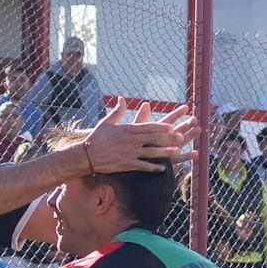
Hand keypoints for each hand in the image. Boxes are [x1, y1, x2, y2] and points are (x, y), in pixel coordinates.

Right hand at [82, 102, 197, 174]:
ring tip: (176, 152)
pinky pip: (143, 166)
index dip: (162, 127)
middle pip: (153, 138)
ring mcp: (129, 153)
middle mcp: (130, 140)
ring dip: (165, 152)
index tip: (172, 126)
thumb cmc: (96, 138)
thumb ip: (117, 111)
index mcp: (127, 129)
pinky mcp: (126, 164)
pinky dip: (153, 167)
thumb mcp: (107, 122)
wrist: (86, 155)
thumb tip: (121, 99)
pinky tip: (163, 168)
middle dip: (168, 138)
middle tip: (181, 137)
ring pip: (151, 152)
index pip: (148, 126)